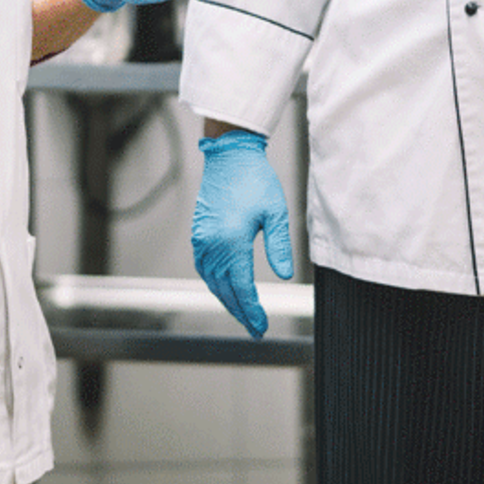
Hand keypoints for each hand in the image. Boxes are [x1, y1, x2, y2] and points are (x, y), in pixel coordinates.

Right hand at [190, 130, 293, 337]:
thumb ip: (279, 246)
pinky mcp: (198, 232)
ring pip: (211, 280)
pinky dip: (214, 282)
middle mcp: (213, 244)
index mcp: (232, 242)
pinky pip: (203, 266)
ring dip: (225, 299)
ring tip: (242, 312)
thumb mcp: (276, 213)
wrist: (229, 155)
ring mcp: (202, 238)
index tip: (261, 326)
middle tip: (255, 329)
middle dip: (240, 311)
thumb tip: (284, 276)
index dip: (252, 310)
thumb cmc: (256, 180)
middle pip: (224, 289)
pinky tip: (225, 287)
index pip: (241, 287)